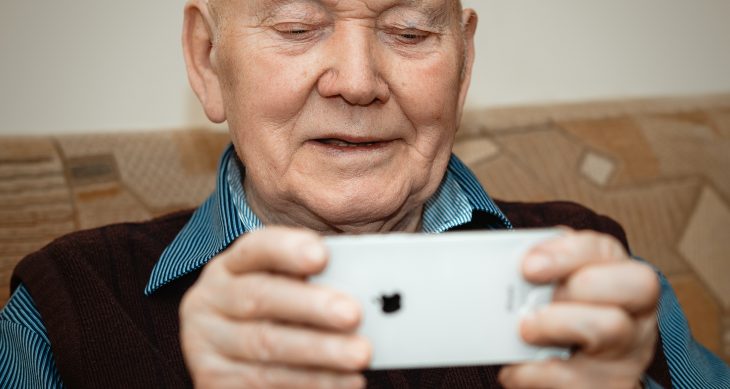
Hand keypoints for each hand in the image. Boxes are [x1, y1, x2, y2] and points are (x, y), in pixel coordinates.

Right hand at [179, 227, 370, 388]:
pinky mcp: (213, 380)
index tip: (322, 255)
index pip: (255, 248)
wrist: (231, 359)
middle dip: (310, 306)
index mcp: (230, 267)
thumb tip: (362, 288)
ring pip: (266, 346)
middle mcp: (209, 300)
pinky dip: (313, 382)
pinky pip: (265, 382)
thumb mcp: (282, 290)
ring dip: (319, 351)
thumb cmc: (273, 315)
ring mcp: (206, 343)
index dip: (287, 249)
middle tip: (354, 314)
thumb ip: (311, 283)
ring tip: (361, 355)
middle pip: (259, 298)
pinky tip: (347, 381)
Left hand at [499, 230, 659, 388]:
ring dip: (555, 325)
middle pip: (632, 284)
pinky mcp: (610, 387)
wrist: (575, 377)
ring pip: (610, 327)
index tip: (529, 265)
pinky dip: (533, 373)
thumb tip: (510, 269)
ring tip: (524, 331)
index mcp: (620, 277)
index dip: (567, 252)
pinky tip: (515, 369)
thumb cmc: (562, 320)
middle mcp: (635, 312)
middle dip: (574, 285)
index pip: (607, 249)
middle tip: (532, 301)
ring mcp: (628, 353)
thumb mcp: (558, 291)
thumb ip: (543, 274)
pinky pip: (575, 379)